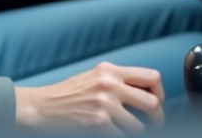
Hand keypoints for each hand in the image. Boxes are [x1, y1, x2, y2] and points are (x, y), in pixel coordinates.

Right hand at [14, 62, 164, 132]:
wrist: (41, 106)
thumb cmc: (68, 94)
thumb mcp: (94, 77)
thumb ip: (118, 80)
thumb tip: (146, 93)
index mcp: (110, 70)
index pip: (152, 77)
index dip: (160, 93)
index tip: (156, 103)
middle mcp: (109, 83)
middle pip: (153, 103)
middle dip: (158, 118)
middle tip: (155, 125)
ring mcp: (104, 103)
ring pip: (139, 125)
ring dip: (134, 131)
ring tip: (122, 129)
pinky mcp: (98, 122)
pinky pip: (123, 136)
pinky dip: (119, 137)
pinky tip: (108, 132)